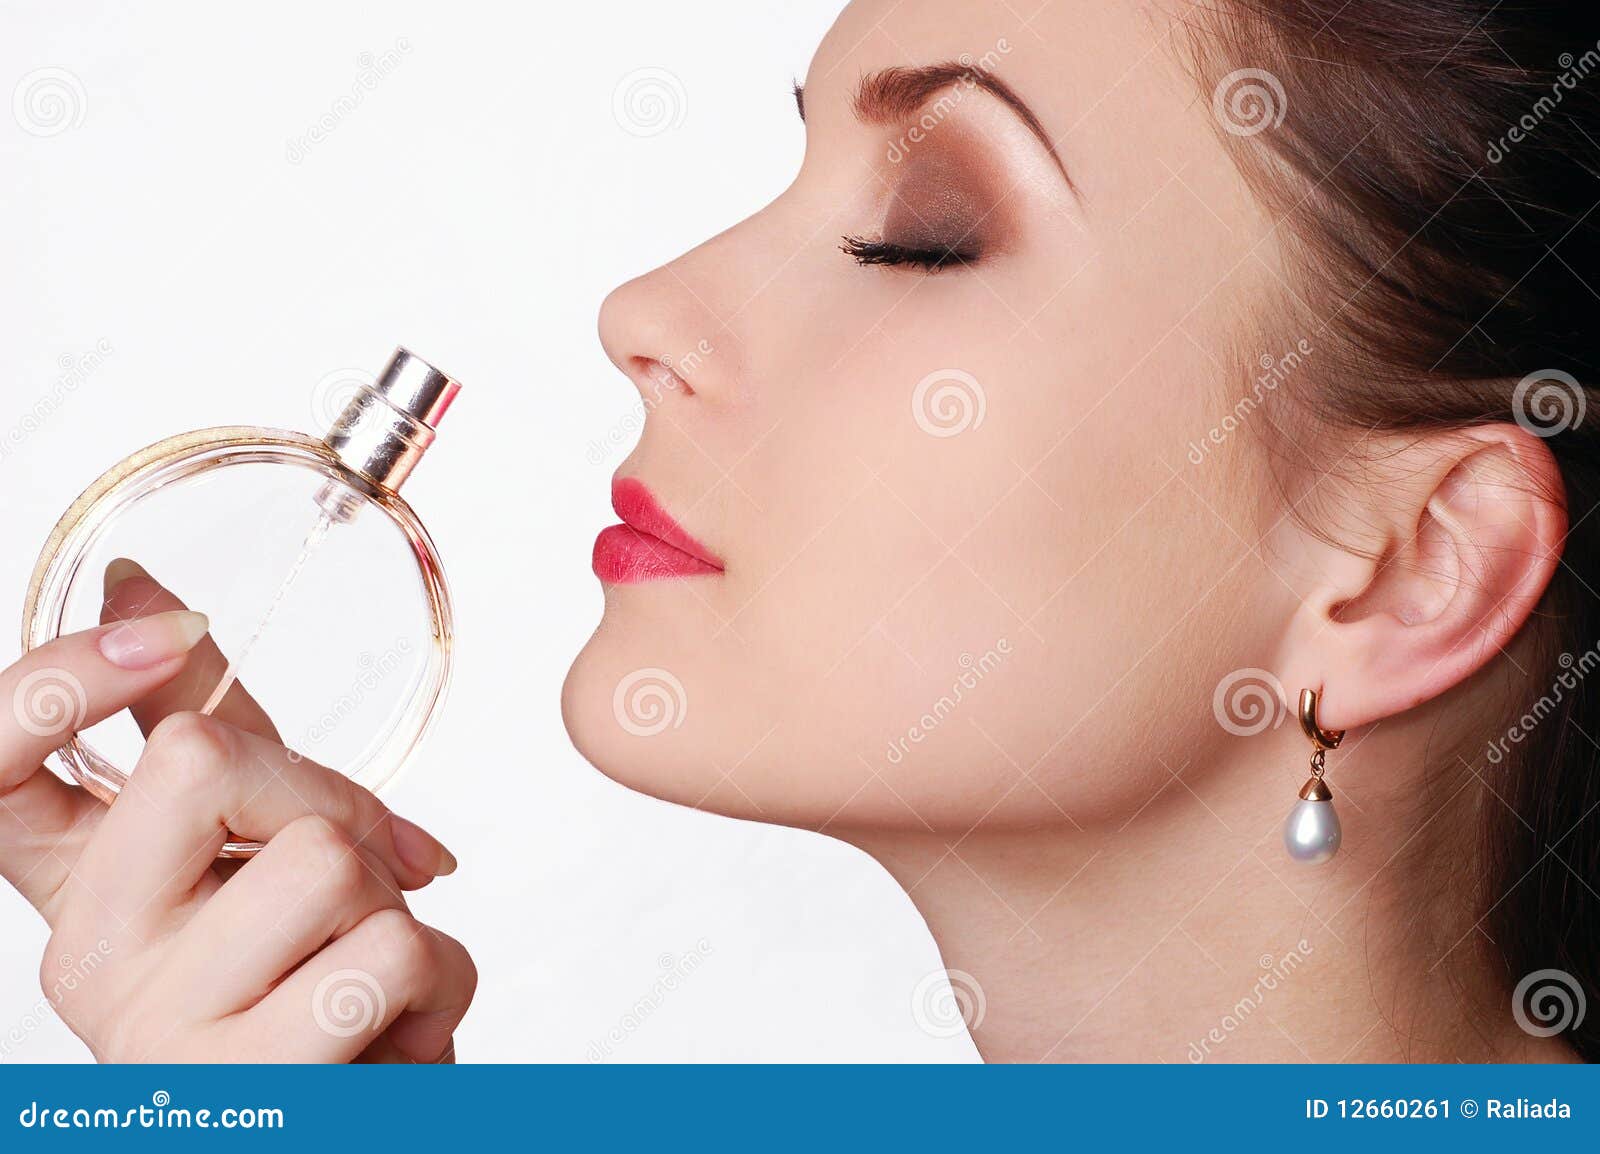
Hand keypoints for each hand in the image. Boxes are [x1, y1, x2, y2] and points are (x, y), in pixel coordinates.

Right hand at [0, 561, 474, 1061]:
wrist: (359, 1113)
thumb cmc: (311, 975)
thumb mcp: (254, 837)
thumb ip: (201, 719)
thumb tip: (135, 583)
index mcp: (78, 883)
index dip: (54, 681)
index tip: (166, 632)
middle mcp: (85, 956)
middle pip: (207, 759)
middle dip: (330, 795)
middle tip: (356, 875)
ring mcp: (156, 1032)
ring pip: (325, 859)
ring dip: (395, 902)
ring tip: (371, 966)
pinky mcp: (249, 1090)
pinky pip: (390, 958)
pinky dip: (440, 977)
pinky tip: (401, 1029)